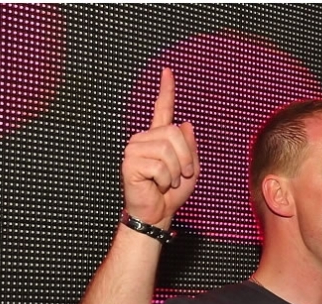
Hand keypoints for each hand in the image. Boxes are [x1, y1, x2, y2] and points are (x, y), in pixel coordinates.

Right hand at [121, 67, 198, 225]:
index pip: (162, 109)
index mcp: (158, 138)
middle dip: (186, 158)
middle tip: (181, 175)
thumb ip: (190, 147)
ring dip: (176, 171)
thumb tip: (185, 123)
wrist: (157, 213)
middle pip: (174, 133)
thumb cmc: (172, 193)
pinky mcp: (129, 163)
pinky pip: (159, 166)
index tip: (168, 72)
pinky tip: (158, 185)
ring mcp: (134, 150)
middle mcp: (144, 139)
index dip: (166, 90)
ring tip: (168, 182)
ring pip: (167, 150)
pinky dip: (166, 180)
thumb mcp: (191, 169)